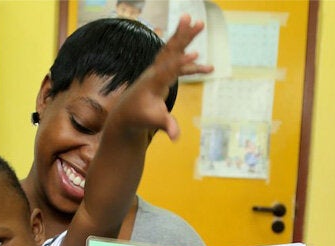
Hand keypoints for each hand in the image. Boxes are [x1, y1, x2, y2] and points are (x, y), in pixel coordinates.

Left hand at [113, 14, 212, 140]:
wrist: (126, 114)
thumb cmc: (139, 117)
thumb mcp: (153, 122)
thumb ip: (166, 126)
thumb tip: (175, 137)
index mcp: (152, 83)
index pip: (168, 70)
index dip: (181, 63)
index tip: (195, 54)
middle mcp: (154, 72)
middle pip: (170, 51)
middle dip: (182, 36)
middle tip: (192, 19)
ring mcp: (157, 70)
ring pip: (173, 50)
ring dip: (185, 36)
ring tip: (199, 22)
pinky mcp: (162, 73)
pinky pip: (177, 61)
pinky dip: (191, 62)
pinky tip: (208, 67)